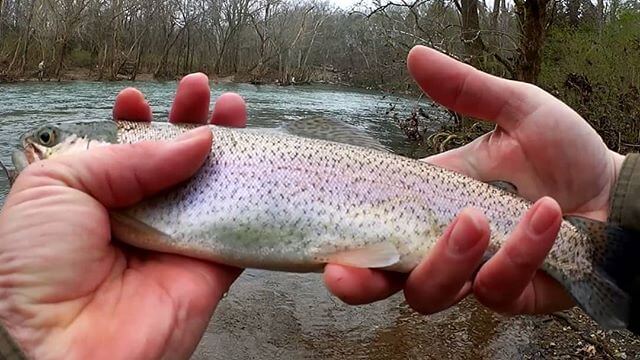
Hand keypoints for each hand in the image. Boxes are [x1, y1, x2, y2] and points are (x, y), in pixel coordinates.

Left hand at [0, 73, 245, 358]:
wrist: (73, 344)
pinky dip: (255, 191)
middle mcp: (141, 213)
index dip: (139, 121)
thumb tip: (195, 140)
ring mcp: (178, 236)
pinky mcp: (212, 262)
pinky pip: (241, 223)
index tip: (143, 99)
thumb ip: (127, 157)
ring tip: (233, 108)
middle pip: (175, 159)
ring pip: (212, 183)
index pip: (125, 149)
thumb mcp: (58, 187)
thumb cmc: (42, 268)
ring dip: (228, 146)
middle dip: (190, 120)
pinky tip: (257, 157)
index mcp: (97, 196)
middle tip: (203, 91)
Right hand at [324, 46, 624, 315]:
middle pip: (386, 280)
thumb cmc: (565, 153)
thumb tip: (414, 56)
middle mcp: (443, 247)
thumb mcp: (516, 111)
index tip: (323, 242)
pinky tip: (547, 215)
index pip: (375, 229)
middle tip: (344, 273)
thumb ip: (466, 90)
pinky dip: (519, 251)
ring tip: (474, 219)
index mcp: (431, 206)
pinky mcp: (514, 295)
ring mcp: (476, 275)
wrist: (620, 193)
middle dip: (360, 283)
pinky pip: (499, 288)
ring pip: (433, 292)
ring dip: (445, 260)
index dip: (343, 243)